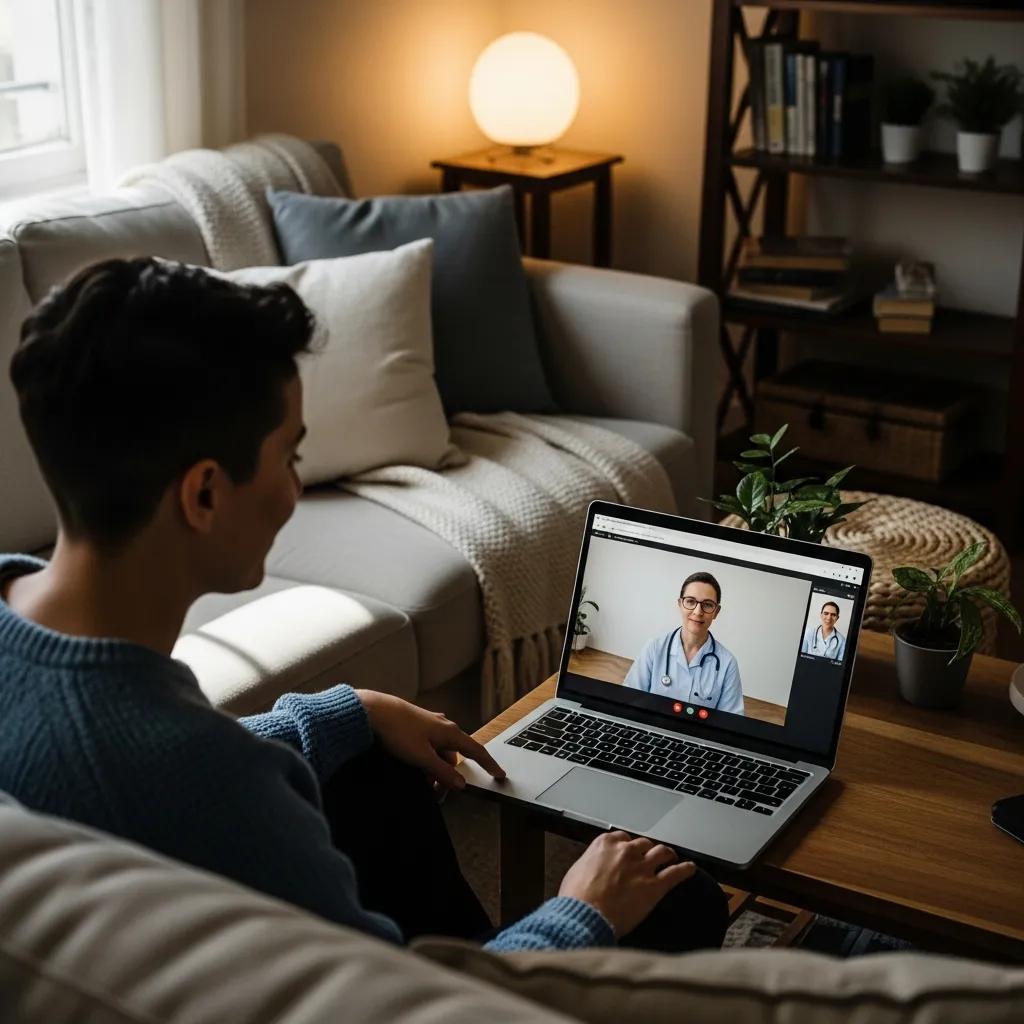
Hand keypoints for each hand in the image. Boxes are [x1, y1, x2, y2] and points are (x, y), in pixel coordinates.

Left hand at [355, 690, 504, 795]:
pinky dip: (426, 761)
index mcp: (450, 732)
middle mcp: (443, 727)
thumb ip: (442, 771)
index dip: (489, 764)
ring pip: (440, 754)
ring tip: (422, 784)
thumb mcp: (422, 757)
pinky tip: (414, 769)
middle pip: (454, 757)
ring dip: (434, 771)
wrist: (374, 711)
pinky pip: (428, 748)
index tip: (499, 775)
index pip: (476, 751)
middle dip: (448, 777)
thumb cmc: (399, 730)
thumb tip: (460, 783)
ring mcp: (430, 726)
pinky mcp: (417, 727)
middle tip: (438, 795)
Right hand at [558, 830, 694, 937]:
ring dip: (667, 855)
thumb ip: (591, 864)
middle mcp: (625, 852)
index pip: (623, 838)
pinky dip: (685, 869)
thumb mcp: (577, 872)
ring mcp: (642, 867)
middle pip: (643, 844)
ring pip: (662, 852)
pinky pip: (675, 873)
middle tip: (649, 858)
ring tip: (671, 858)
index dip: (628, 846)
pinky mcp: (654, 886)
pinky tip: (690, 869)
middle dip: (647, 851)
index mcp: (605, 844)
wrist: (584, 915)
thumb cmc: (576, 898)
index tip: (629, 851)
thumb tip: (594, 869)